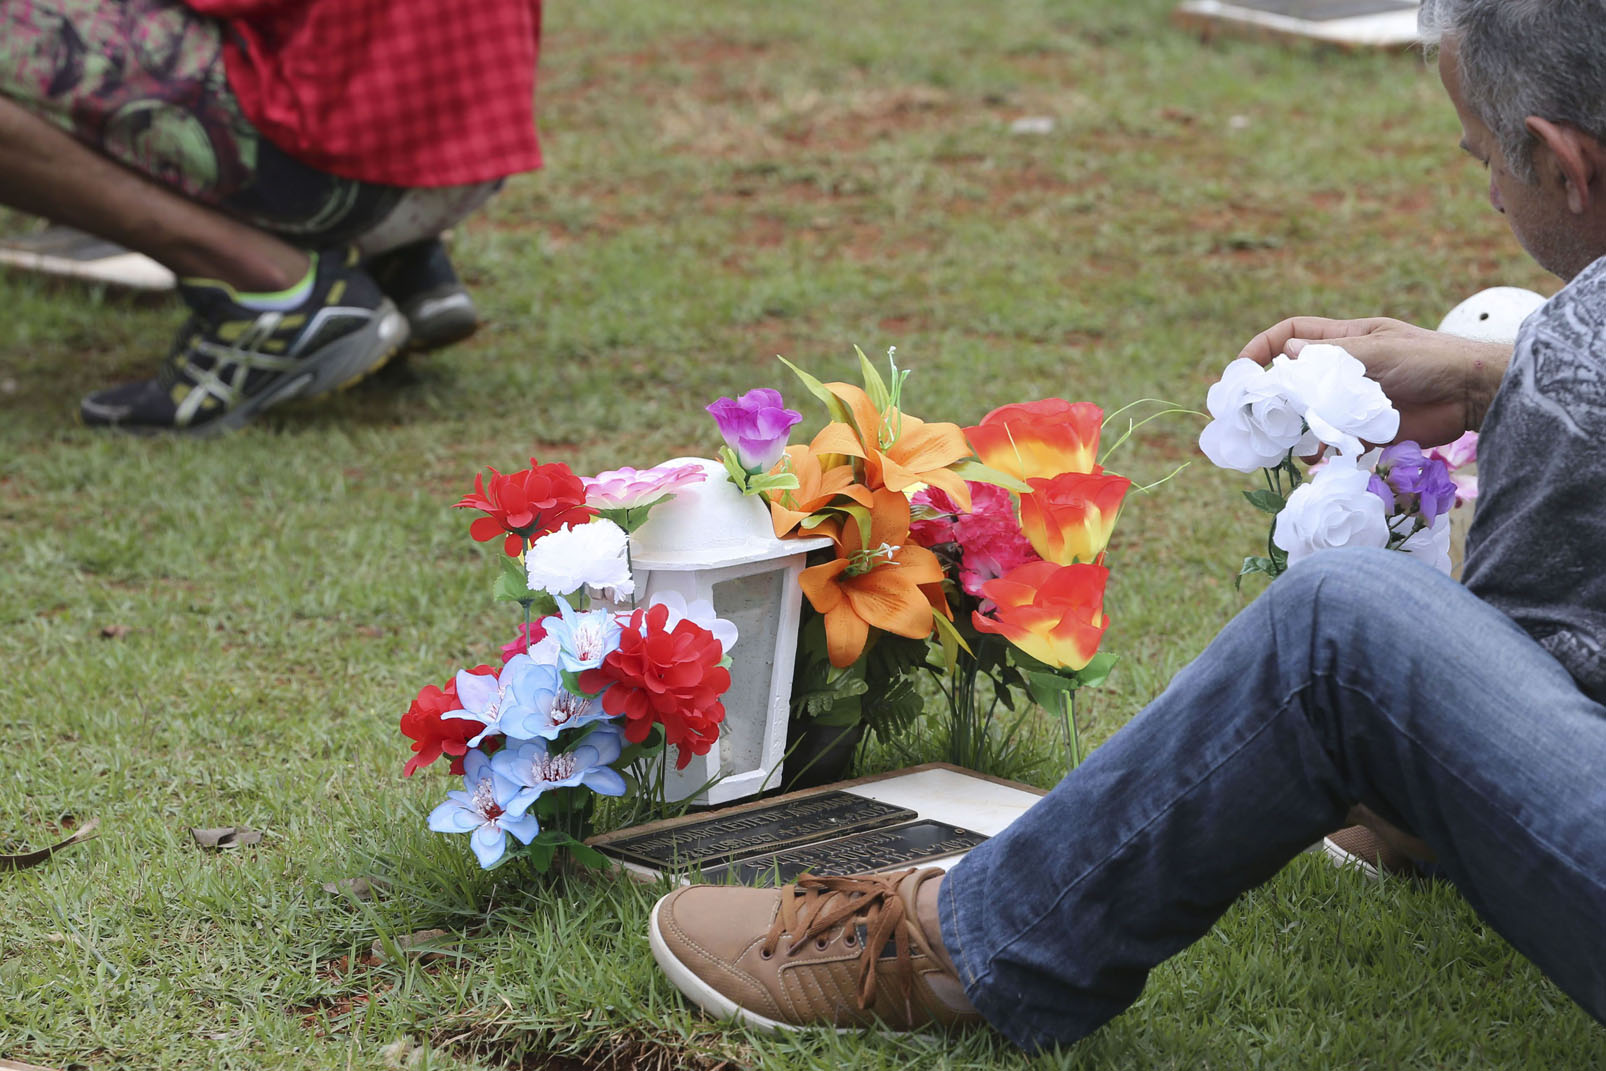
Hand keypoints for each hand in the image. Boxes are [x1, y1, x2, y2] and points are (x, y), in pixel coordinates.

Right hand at [1237, 316, 1509, 446]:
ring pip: (1308, 413)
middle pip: (1293, 378)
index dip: (1264, 347)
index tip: (1242, 369)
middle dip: (1269, 394)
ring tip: (1276, 442)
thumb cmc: (1431, 360)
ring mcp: (1351, 401)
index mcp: (1345, 339)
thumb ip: (1333, 356)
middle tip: (1250, 415)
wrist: (1473, 395)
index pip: (1292, 335)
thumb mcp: (1379, 350)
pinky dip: (1318, 452)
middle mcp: (1343, 369)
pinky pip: (1331, 441)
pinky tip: (1312, 460)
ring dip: (1291, 427)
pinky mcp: (1364, 430)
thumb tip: (1287, 354)